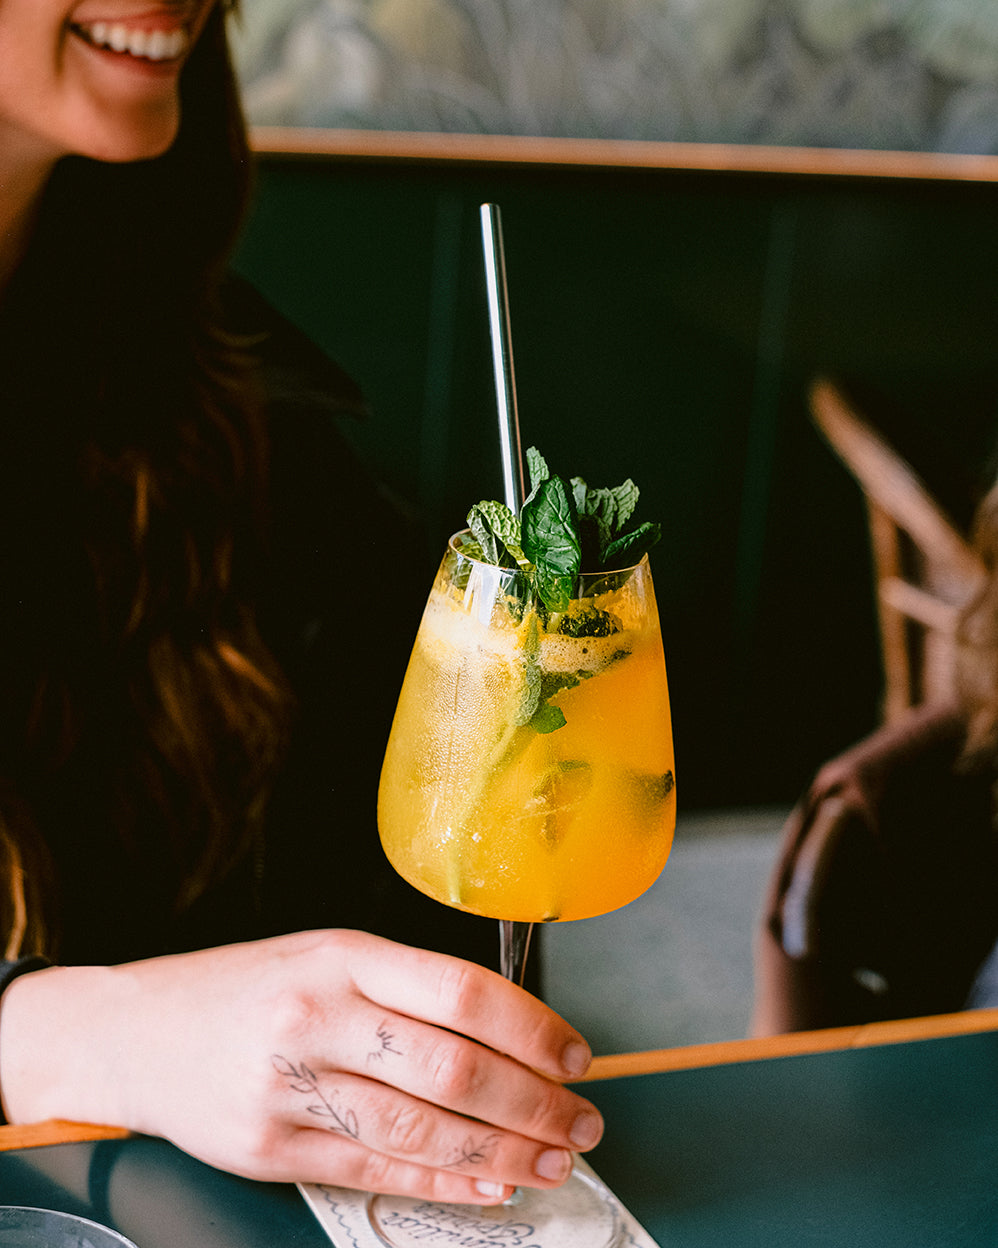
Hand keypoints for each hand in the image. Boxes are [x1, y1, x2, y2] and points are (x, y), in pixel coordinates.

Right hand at [0, 929, 602, 1201]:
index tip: (575, 1055)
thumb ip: (408, 986)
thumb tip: (509, 1034)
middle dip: (534, 1104)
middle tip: (580, 1121)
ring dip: (501, 1153)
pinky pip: (374, 1174)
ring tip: (550, 1160)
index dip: (533, 1030)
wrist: (136, 1031)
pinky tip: (486, 1186)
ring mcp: (289, 1088)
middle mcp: (317, 1017)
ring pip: (421, 1132)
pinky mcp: (268, 1150)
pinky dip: (441, 1184)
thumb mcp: (327, 953)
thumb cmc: (247, 985)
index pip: (462, 993)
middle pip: (453, 1071)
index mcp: (343, 954)